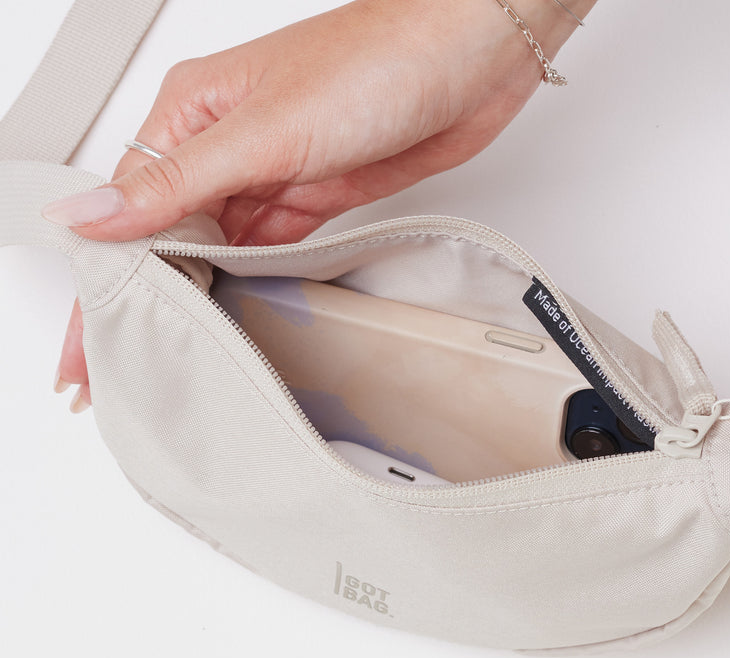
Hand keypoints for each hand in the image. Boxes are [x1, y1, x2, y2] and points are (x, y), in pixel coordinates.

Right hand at [48, 0, 591, 408]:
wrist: (467, 60)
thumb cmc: (374, 62)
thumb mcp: (260, 130)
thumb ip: (177, 183)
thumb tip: (92, 215)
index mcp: (192, 112)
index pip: (128, 205)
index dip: (105, 274)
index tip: (94, 336)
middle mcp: (228, 142)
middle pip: (170, 229)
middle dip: (149, 289)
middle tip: (130, 355)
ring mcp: (273, 170)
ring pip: (221, 241)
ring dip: (202, 286)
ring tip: (179, 342)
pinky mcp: (315, 193)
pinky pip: (270, 244)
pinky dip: (254, 274)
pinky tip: (238, 303)